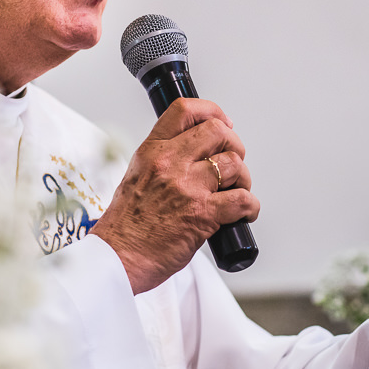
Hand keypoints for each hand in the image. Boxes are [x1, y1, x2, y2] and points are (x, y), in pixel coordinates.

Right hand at [89, 98, 259, 293]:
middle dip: (234, 145)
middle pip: (218, 132)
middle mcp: (170, 163)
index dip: (212, 111)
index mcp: (152, 151)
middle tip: (232, 162)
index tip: (222, 122)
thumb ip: (163, 161)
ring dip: (243, 178)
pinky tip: (243, 214)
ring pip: (234, 164)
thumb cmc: (127, 225)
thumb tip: (195, 155)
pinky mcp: (203, 214)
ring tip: (236, 192)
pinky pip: (243, 200)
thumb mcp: (137, 177)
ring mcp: (187, 187)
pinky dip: (250, 207)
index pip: (184, 110)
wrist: (118, 257)